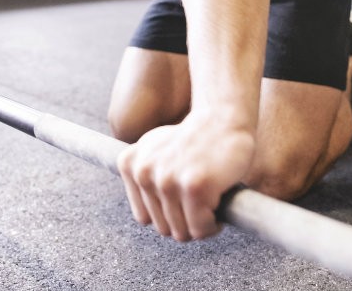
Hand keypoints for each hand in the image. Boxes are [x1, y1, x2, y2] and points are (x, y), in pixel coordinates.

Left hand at [117, 113, 254, 240]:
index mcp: (130, 164)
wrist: (221, 119)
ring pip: (182, 232)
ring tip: (210, 204)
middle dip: (186, 223)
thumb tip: (143, 217)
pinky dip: (213, 226)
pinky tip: (218, 204)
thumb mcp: (155, 150)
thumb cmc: (193, 140)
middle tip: (202, 205)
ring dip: (201, 226)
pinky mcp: (194, 187)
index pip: (145, 217)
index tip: (184, 203)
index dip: (168, 216)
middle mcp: (144, 172)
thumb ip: (143, 176)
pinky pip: (200, 228)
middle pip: (163, 228)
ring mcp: (168, 180)